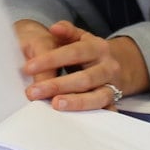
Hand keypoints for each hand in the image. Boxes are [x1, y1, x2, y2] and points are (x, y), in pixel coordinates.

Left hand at [18, 20, 133, 110]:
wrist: (120, 64)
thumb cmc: (90, 52)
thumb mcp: (80, 38)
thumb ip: (67, 32)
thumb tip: (54, 28)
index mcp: (98, 48)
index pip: (73, 52)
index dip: (51, 59)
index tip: (28, 67)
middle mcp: (108, 67)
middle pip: (84, 78)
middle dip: (57, 85)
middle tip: (33, 92)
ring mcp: (113, 86)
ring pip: (96, 97)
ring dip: (76, 102)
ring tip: (55, 105)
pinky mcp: (113, 102)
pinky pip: (105, 111)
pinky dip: (97, 117)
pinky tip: (81, 122)